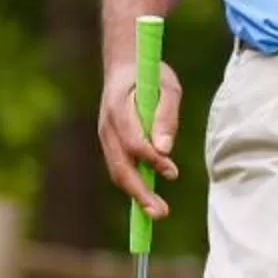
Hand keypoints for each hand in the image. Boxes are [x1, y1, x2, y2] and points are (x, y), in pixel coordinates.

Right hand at [96, 59, 185, 223]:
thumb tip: (165, 149)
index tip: (172, 172)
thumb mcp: (168, 87)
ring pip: (117, 170)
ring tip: (156, 213)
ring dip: (136, 194)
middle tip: (160, 213)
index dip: (152, 161)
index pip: (133, 144)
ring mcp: (105, 136)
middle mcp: (107, 126)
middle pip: (120, 166)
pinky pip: (119, 166)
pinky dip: (132, 184)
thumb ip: (167, 115)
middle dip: (140, 192)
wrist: (124, 65)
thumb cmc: (150, 74)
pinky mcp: (110, 142)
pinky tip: (147, 199)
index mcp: (119, 109)